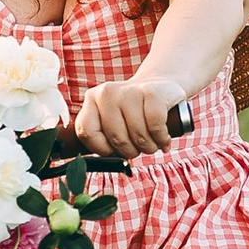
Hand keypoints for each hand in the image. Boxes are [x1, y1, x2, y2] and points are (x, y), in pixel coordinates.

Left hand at [72, 76, 186, 160]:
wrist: (160, 85)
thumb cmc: (133, 113)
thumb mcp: (111, 120)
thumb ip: (102, 138)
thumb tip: (102, 163)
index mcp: (92, 100)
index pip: (86, 132)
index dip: (101, 149)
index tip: (114, 150)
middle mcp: (107, 93)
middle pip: (117, 139)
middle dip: (131, 151)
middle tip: (138, 145)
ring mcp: (130, 91)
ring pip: (138, 135)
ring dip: (149, 146)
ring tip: (152, 140)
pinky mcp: (153, 93)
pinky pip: (155, 128)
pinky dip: (162, 138)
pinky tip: (162, 135)